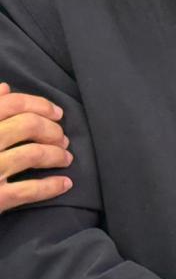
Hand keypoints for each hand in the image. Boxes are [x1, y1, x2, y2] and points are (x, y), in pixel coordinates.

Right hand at [0, 82, 72, 213]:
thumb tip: (5, 89)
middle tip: (63, 138)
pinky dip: (51, 186)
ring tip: (66, 158)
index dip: (41, 105)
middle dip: (52, 130)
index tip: (58, 113)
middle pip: (29, 126)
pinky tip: (65, 184)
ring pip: (34, 154)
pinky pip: (28, 190)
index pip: (13, 103)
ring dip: (57, 155)